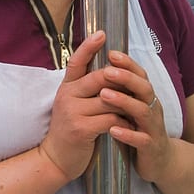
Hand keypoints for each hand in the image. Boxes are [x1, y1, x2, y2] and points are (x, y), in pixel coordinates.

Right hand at [39, 31, 123, 180]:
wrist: (56, 159)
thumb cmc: (70, 131)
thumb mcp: (73, 105)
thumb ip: (86, 89)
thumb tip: (108, 71)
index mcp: (66, 88)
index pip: (76, 61)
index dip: (89, 47)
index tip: (102, 34)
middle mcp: (67, 96)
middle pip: (100, 77)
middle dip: (121, 80)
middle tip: (137, 84)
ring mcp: (72, 112)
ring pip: (109, 99)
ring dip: (126, 104)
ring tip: (137, 108)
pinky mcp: (81, 129)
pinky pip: (110, 118)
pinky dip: (123, 122)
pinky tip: (128, 125)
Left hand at [102, 48, 174, 183]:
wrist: (161, 163)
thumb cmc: (141, 131)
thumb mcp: (134, 109)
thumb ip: (124, 91)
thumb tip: (105, 67)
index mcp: (147, 98)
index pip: (140, 75)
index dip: (128, 63)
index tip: (111, 52)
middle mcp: (152, 109)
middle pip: (143, 88)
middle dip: (126, 78)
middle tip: (107, 70)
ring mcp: (153, 128)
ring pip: (142, 111)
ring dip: (124, 102)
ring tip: (104, 95)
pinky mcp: (150, 147)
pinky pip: (141, 139)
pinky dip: (128, 134)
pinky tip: (113, 129)